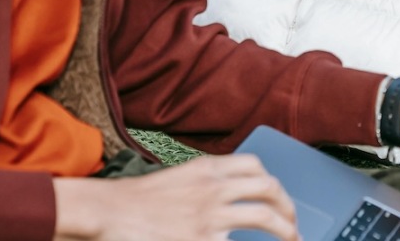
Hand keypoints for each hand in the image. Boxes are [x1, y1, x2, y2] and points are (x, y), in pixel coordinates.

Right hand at [52, 154, 297, 240]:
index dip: (272, 183)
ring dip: (286, 229)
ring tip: (293, 239)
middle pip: (268, 188)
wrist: (106, 211)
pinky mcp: (202, 240)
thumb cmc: (134, 201)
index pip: (254, 166)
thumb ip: (203, 184)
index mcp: (206, 169)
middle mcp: (214, 188)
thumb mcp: (176, 179)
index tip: (277, 198)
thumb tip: (226, 196)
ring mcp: (210, 215)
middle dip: (288, 207)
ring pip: (264, 216)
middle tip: (293, 225)